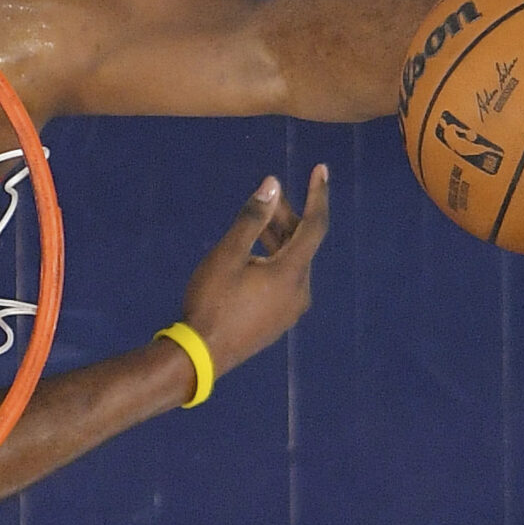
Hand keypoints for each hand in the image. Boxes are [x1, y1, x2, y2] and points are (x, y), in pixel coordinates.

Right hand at [179, 165, 329, 377]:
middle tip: (268, 195)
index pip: (315, 226)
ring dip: (278, 239)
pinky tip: (251, 258)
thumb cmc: (212, 301)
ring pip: (292, 263)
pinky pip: (285, 280)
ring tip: (256, 222)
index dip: (318, 195)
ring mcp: (291, 309)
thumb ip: (252, 219)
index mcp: (292, 273)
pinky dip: (274, 260)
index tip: (321, 169)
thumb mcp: (227, 255)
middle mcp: (300, 291)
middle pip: (301, 243)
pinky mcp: (279, 320)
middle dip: (287, 216)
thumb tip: (273, 185)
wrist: (202, 355)